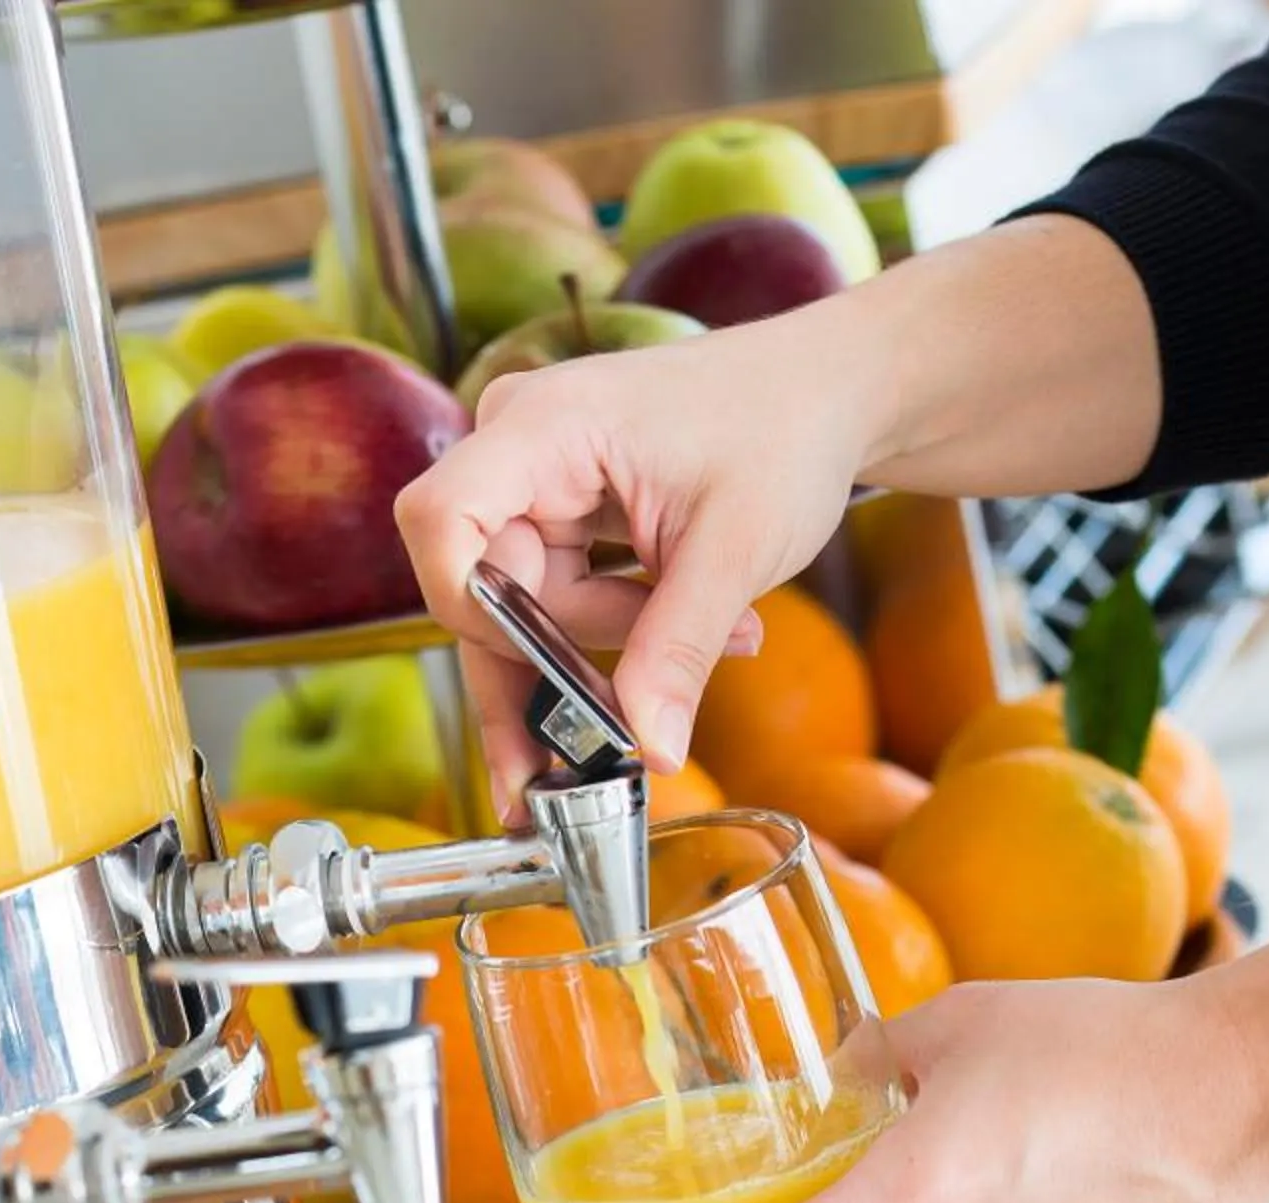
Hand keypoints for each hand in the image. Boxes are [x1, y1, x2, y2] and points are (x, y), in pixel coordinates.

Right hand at [392, 302, 894, 807]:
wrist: (826, 390)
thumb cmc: (786, 426)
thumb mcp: (737, 547)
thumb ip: (679, 650)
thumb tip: (648, 747)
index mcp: (546, 425)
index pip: (442, 521)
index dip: (468, 607)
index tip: (534, 671)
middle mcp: (519, 446)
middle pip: (479, 585)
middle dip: (546, 665)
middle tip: (600, 744)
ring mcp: (534, 479)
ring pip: (519, 606)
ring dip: (600, 648)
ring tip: (708, 646)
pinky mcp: (557, 510)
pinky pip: (551, 596)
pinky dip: (610, 630)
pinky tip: (672, 641)